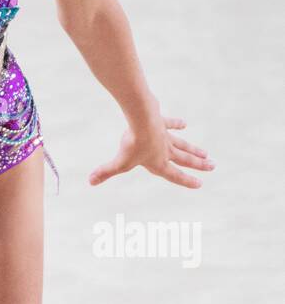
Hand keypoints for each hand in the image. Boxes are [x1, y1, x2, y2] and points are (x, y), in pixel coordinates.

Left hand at [89, 115, 214, 188]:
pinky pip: (170, 123)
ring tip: (206, 153)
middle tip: (213, 166)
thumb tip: (90, 182)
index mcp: (158, 163)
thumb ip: (105, 172)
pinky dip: (176, 123)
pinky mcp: (161, 121)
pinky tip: (184, 123)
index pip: (174, 176)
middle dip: (198, 165)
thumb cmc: (132, 144)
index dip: (187, 181)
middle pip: (184, 159)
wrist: (141, 119)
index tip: (200, 184)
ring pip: (182, 144)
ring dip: (194, 149)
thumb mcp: (118, 162)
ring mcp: (165, 135)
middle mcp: (165, 150)